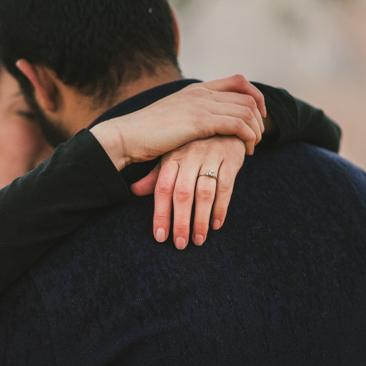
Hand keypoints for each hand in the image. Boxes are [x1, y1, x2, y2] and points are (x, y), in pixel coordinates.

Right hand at [90, 75, 264, 170]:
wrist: (126, 136)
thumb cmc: (144, 134)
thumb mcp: (172, 119)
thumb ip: (190, 117)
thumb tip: (201, 128)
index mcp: (195, 89)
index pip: (238, 81)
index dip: (255, 96)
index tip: (257, 116)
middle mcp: (201, 92)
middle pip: (247, 95)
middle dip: (259, 116)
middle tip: (258, 136)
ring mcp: (201, 104)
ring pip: (246, 110)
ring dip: (256, 129)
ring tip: (253, 146)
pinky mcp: (200, 121)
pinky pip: (237, 124)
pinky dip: (248, 137)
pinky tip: (246, 150)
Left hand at [131, 136, 245, 248]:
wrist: (225, 121)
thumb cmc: (194, 144)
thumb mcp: (173, 155)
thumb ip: (156, 175)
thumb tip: (134, 191)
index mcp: (172, 157)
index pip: (163, 188)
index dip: (161, 214)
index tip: (160, 237)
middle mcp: (190, 156)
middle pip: (182, 193)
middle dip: (180, 221)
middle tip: (180, 244)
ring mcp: (211, 156)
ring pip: (204, 192)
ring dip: (200, 219)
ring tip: (198, 240)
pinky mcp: (231, 158)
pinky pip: (226, 186)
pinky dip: (221, 207)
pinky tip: (216, 225)